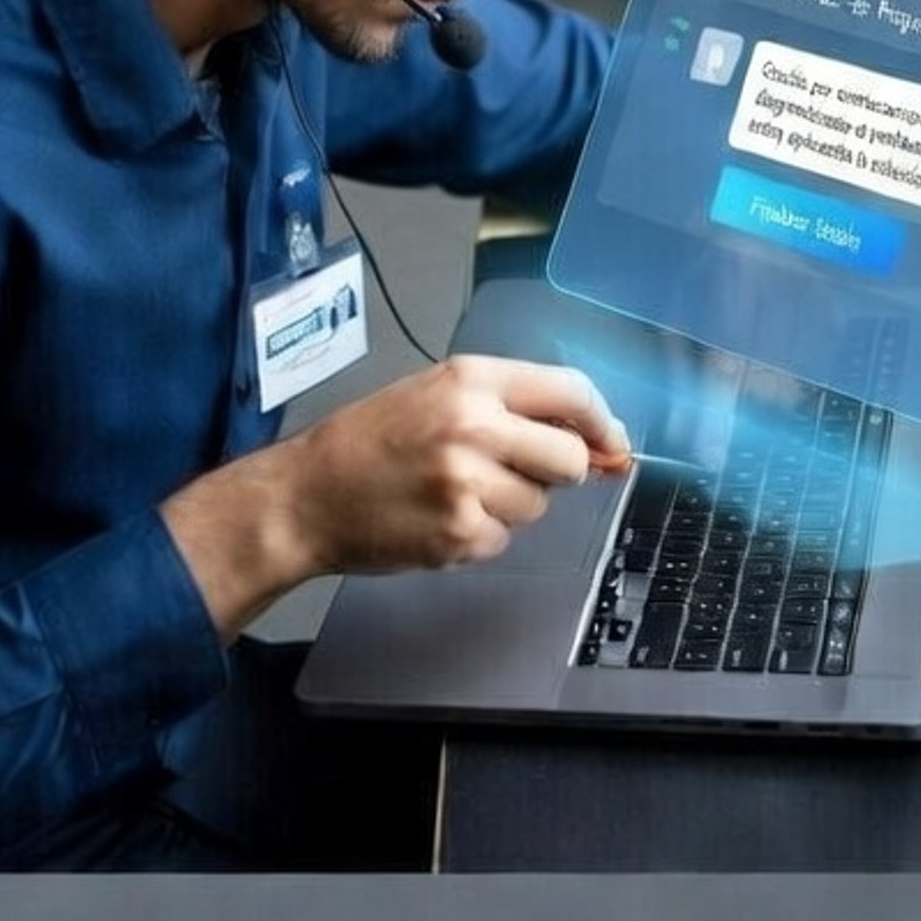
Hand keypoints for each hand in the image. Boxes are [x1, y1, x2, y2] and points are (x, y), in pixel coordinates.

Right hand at [161, 356, 631, 633]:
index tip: (614, 443)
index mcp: (471, 380)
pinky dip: (480, 536)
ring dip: (510, 506)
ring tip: (455, 493)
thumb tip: (599, 446)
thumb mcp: (438, 395)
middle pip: (570, 458)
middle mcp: (475, 426)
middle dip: (554, 471)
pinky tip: (438, 519)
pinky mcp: (459, 533)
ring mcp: (467, 483)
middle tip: (511, 471)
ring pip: (539, 505)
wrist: (306, 496)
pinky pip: (504, 539)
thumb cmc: (371, 441)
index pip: (571, 391)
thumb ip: (515, 409)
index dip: (602, 422)